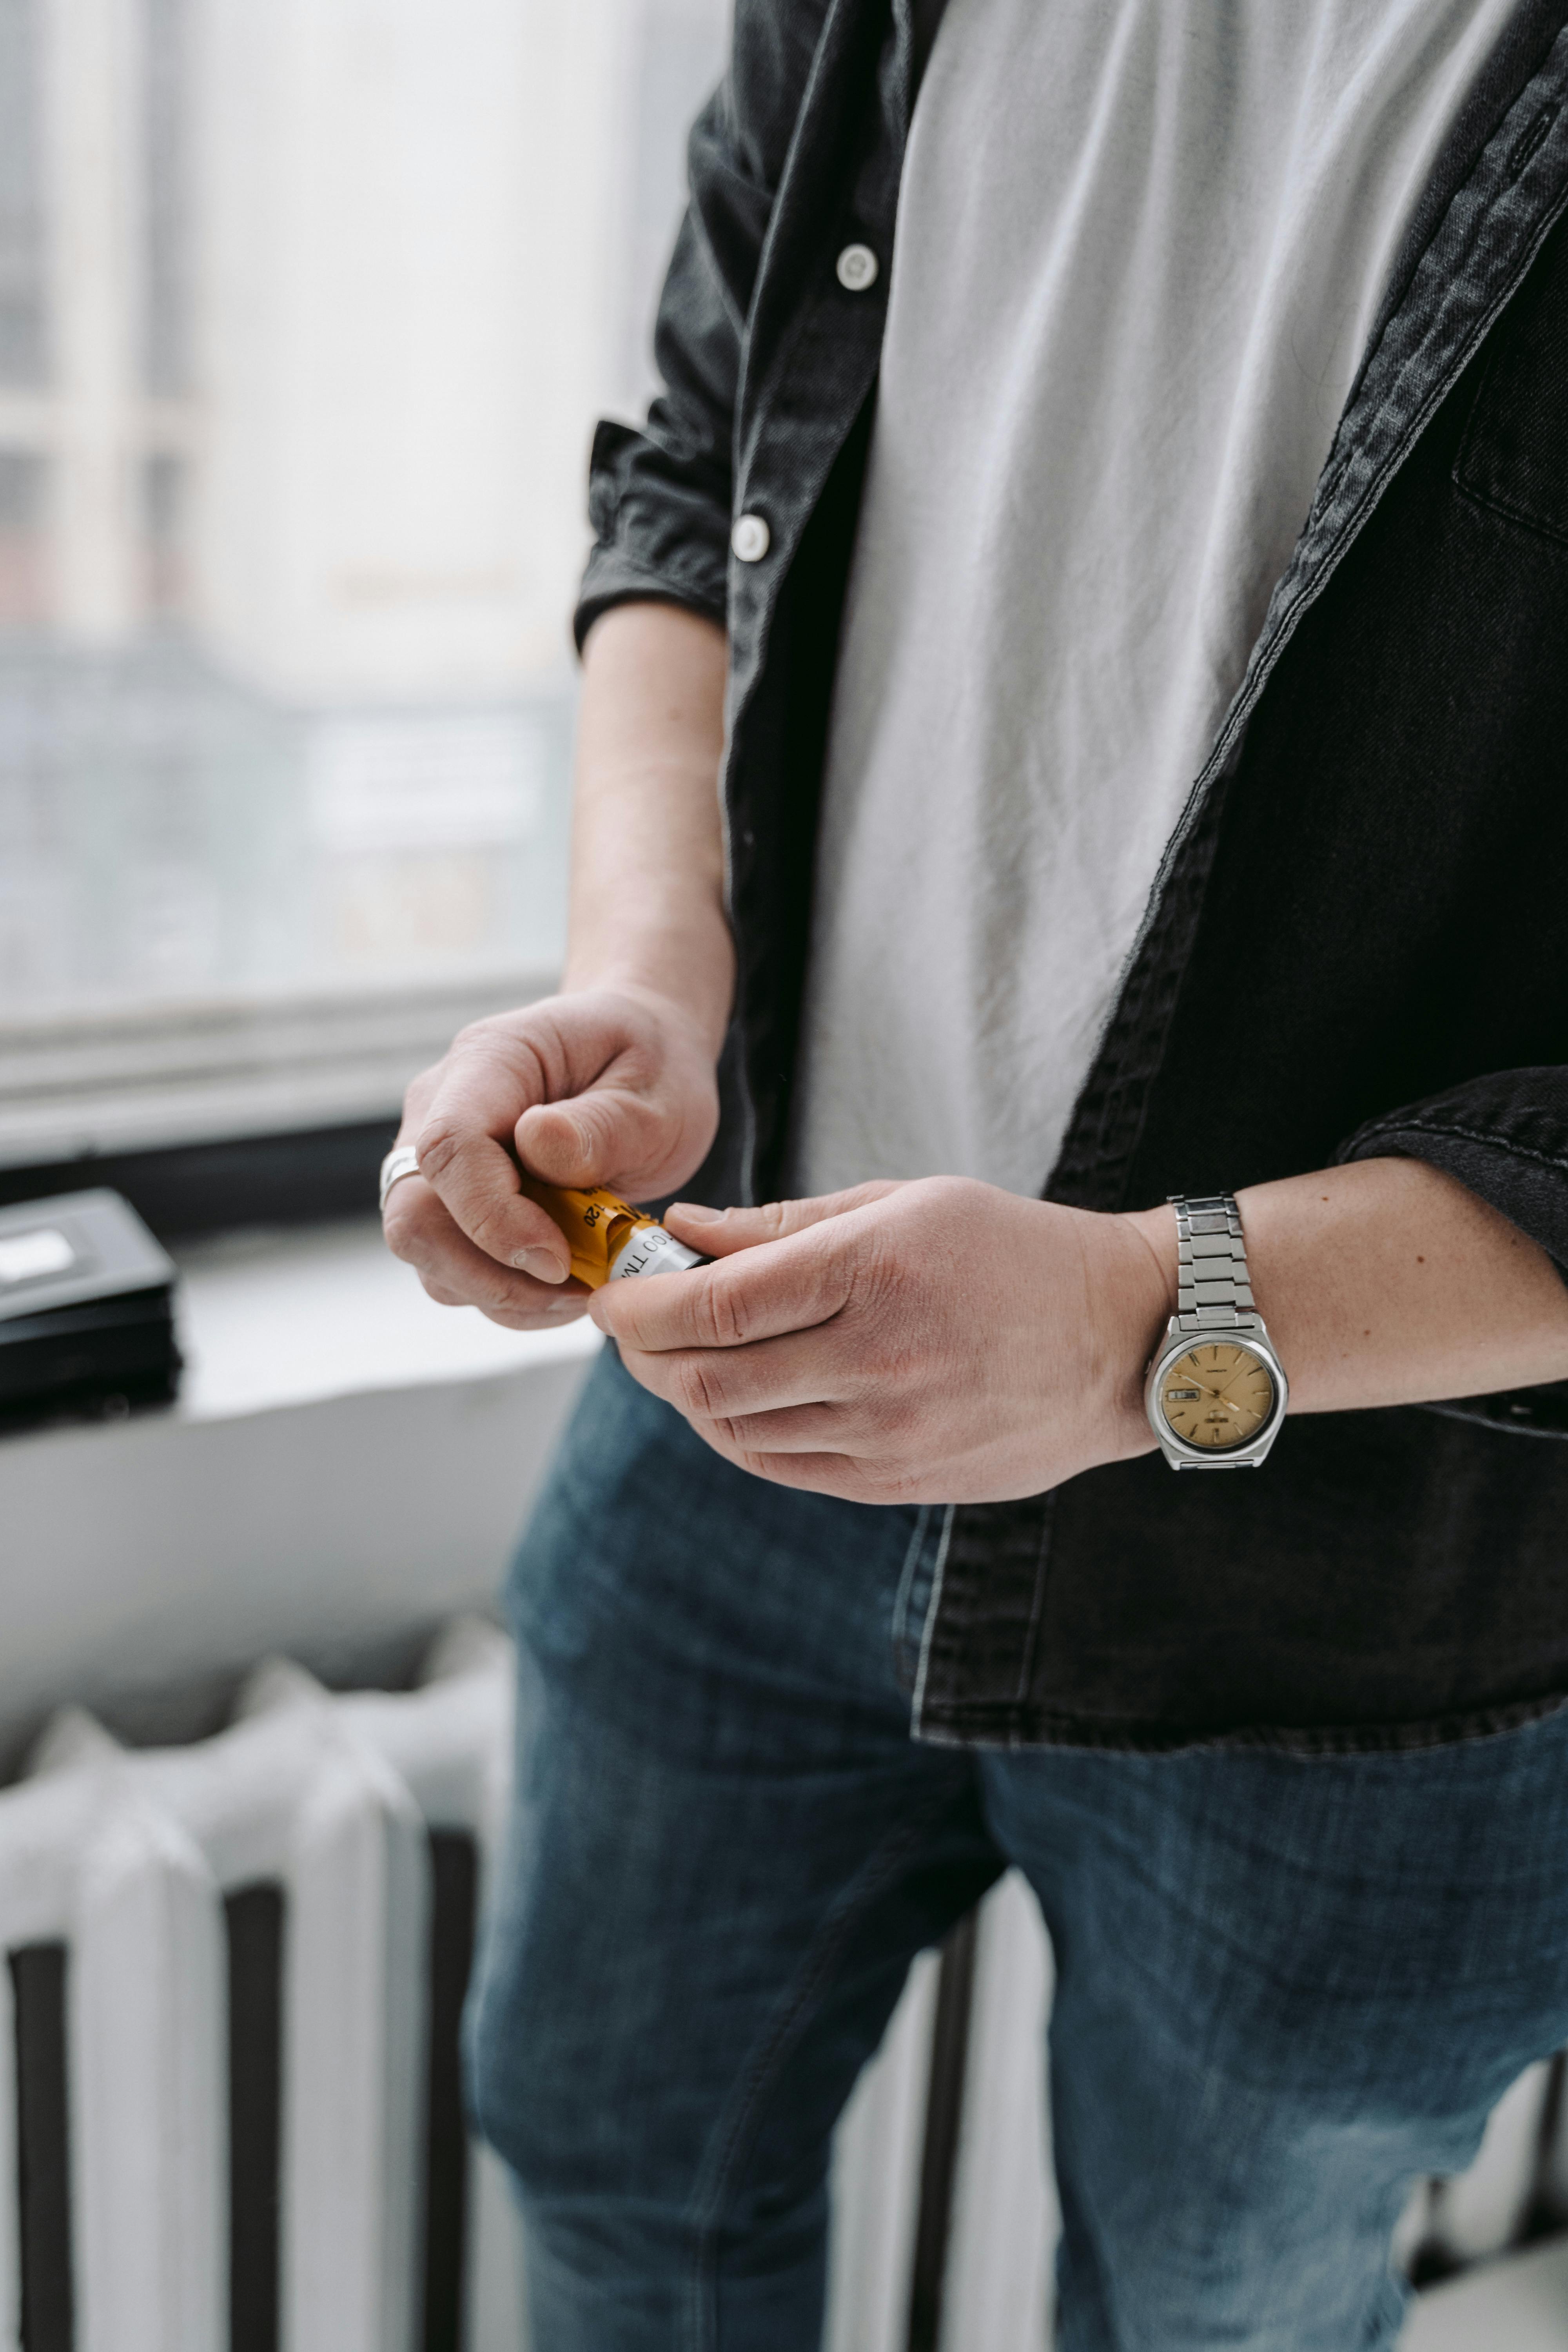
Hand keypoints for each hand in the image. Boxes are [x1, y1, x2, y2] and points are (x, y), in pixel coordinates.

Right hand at [383, 984, 719, 1329]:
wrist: (646, 1057)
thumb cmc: (652, 1064)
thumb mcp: (660, 1090)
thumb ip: (605, 1123)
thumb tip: (537, 1145)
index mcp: (491, 1060)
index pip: (449, 1146)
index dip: (492, 1216)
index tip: (558, 1258)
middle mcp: (441, 1107)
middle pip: (414, 1215)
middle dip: (491, 1275)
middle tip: (575, 1288)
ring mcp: (439, 1159)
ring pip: (428, 1255)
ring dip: (504, 1293)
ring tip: (584, 1284)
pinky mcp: (452, 1202)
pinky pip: (455, 1270)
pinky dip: (510, 1296)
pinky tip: (567, 1282)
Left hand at [590, 1178, 1173, 1502]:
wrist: (1121, 1340)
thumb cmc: (1008, 1251)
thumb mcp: (901, 1202)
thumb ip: (783, 1225)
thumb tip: (681, 1232)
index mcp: (872, 1272)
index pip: (713, 1308)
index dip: (639, 1308)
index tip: (610, 1295)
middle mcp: (876, 1359)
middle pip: (707, 1379)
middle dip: (643, 1355)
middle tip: (629, 1328)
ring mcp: (890, 1432)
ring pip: (735, 1431)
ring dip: (684, 1396)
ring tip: (678, 1358)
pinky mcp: (900, 1480)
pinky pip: (783, 1466)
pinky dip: (735, 1433)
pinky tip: (731, 1398)